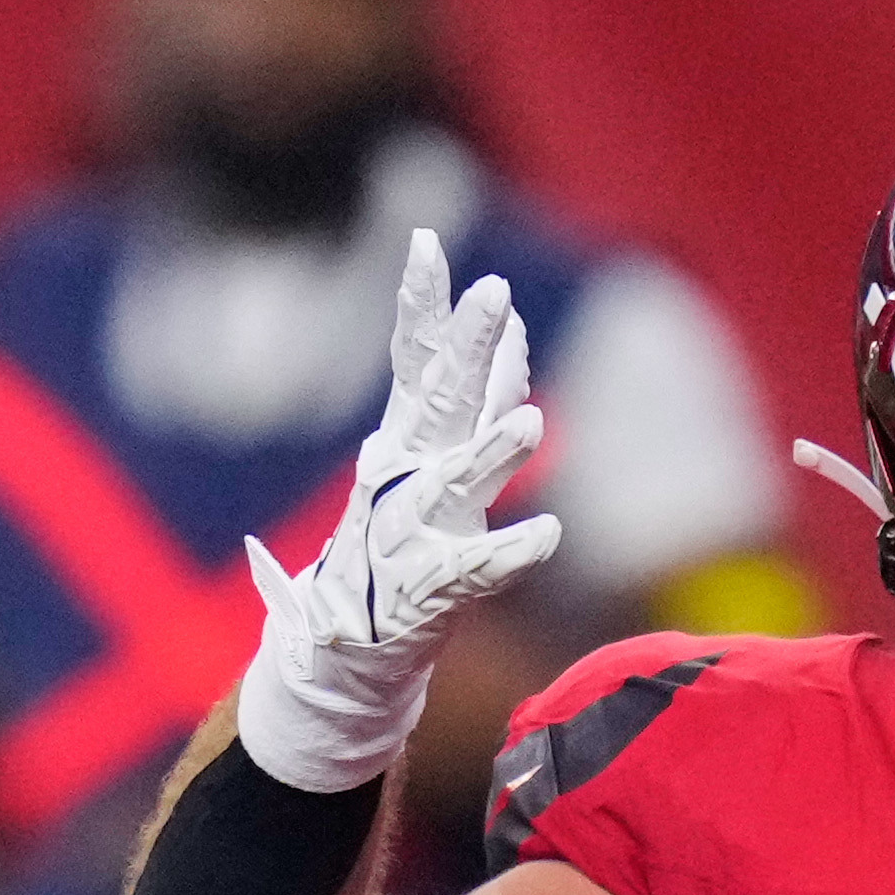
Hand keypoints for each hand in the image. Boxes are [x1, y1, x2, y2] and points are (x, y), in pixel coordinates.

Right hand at [229, 227, 562, 795]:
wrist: (347, 650)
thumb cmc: (401, 546)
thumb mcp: (437, 462)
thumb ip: (474, 398)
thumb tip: (512, 329)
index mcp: (406, 442)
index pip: (412, 360)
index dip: (420, 304)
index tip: (425, 244)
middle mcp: (406, 477)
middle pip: (438, 403)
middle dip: (464, 348)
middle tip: (490, 294)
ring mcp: (414, 532)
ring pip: (457, 485)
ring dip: (492, 454)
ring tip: (531, 424)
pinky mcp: (431, 590)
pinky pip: (476, 571)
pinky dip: (510, 554)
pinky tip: (547, 535)